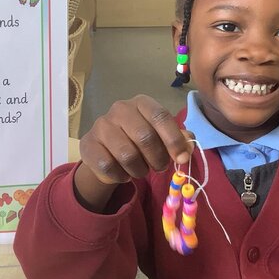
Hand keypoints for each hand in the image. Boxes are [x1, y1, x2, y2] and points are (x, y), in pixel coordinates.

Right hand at [74, 95, 192, 211]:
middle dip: (158, 159)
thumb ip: (177, 138)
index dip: (173, 139)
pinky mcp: (89, 144)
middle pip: (145, 137)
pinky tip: (123, 173)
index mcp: (141, 103)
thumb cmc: (137, 140)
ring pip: (128, 156)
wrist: (104, 151)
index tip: (182, 158)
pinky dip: (121, 176)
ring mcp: (101, 126)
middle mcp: (120, 109)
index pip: (160, 116)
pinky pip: (110, 167)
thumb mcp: (160, 136)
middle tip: (160, 167)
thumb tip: (189, 147)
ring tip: (141, 170)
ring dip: (140, 170)